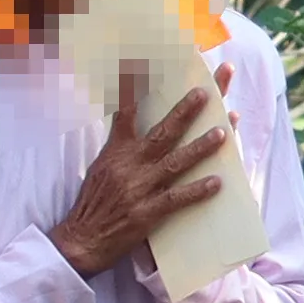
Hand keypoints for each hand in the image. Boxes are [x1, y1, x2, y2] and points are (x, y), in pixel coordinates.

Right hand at [46, 66, 232, 282]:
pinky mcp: (147, 213)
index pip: (125, 111)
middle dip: (186, 111)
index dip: (135, 85)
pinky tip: (217, 182)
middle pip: (162, 132)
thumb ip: (121, 144)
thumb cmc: (93, 203)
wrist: (80, 241)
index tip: (147, 61)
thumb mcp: (100, 166)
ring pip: (175, 162)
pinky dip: (197, 190)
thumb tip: (139, 123)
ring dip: (200, 146)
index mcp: (115, 151)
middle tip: (206, 91)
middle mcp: (128, 165)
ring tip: (223, 132)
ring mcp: (139, 189)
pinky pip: (177, 199)